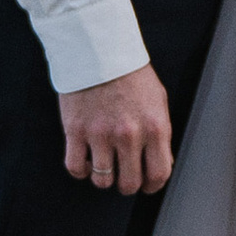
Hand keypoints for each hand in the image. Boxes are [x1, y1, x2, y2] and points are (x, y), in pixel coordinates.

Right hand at [61, 65, 174, 196]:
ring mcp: (100, 135)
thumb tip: (160, 162)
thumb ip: (160, 134)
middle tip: (124, 177)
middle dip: (128, 185)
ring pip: (102, 180)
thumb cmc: (130, 73)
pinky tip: (85, 161)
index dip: (153, 186)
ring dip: (104, 178)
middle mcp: (129, 135)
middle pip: (129, 183)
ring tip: (104, 166)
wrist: (100, 50)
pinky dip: (80, 171)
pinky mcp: (75, 131)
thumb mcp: (158, 100)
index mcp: (155, 127)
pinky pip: (75, 167)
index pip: (159, 174)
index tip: (147, 185)